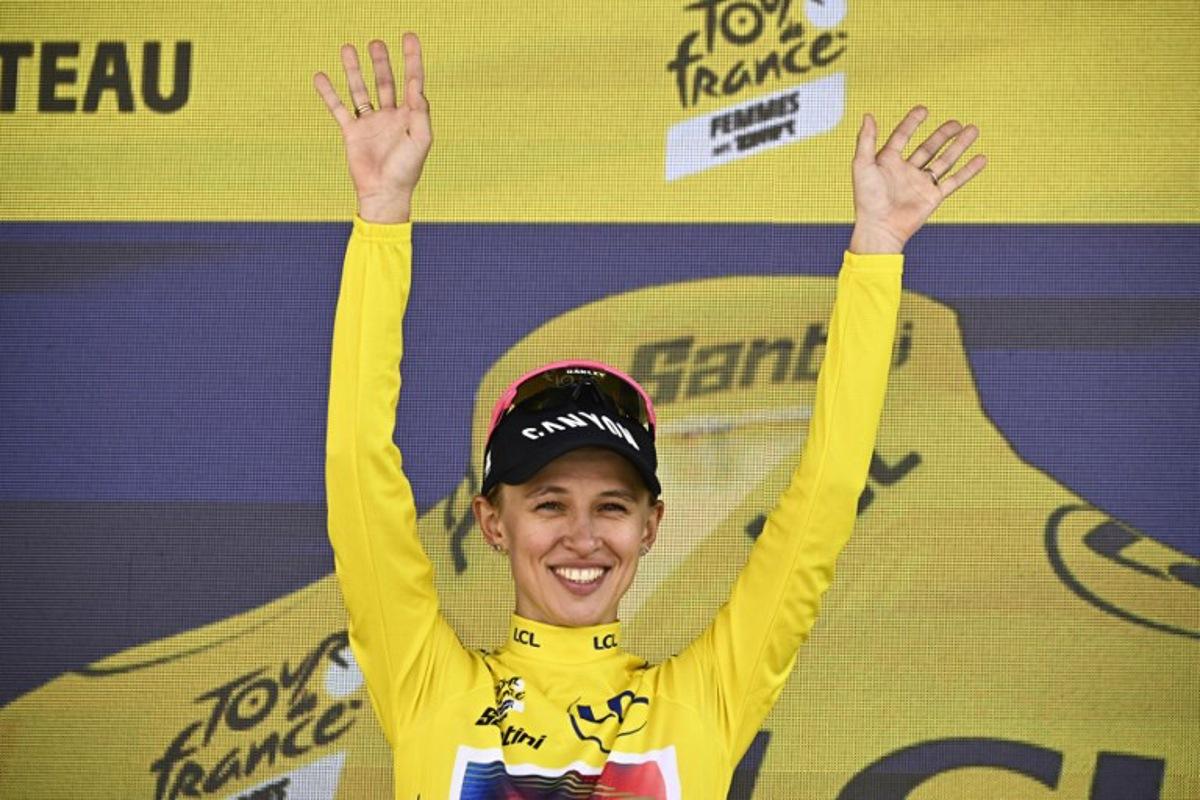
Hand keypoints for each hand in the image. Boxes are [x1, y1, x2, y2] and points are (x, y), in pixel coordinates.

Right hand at [313, 33, 430, 222]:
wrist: (383, 193)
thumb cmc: (406, 170)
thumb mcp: (421, 140)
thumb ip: (420, 112)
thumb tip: (416, 87)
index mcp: (410, 116)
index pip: (412, 81)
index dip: (412, 59)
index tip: (409, 37)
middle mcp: (390, 116)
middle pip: (385, 81)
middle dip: (382, 62)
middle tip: (376, 43)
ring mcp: (370, 123)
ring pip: (361, 90)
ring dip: (354, 70)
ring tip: (348, 48)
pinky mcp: (352, 132)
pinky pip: (338, 108)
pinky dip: (329, 93)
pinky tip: (321, 76)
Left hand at [849, 106, 985, 253]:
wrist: (880, 228)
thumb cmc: (867, 200)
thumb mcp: (862, 165)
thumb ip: (865, 140)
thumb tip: (868, 115)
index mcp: (887, 162)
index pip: (902, 136)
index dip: (912, 122)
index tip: (924, 109)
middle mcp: (905, 171)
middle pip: (928, 147)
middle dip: (943, 134)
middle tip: (956, 122)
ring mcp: (920, 184)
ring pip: (944, 160)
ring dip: (958, 146)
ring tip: (972, 130)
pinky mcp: (933, 197)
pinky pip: (954, 181)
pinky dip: (968, 170)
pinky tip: (981, 159)